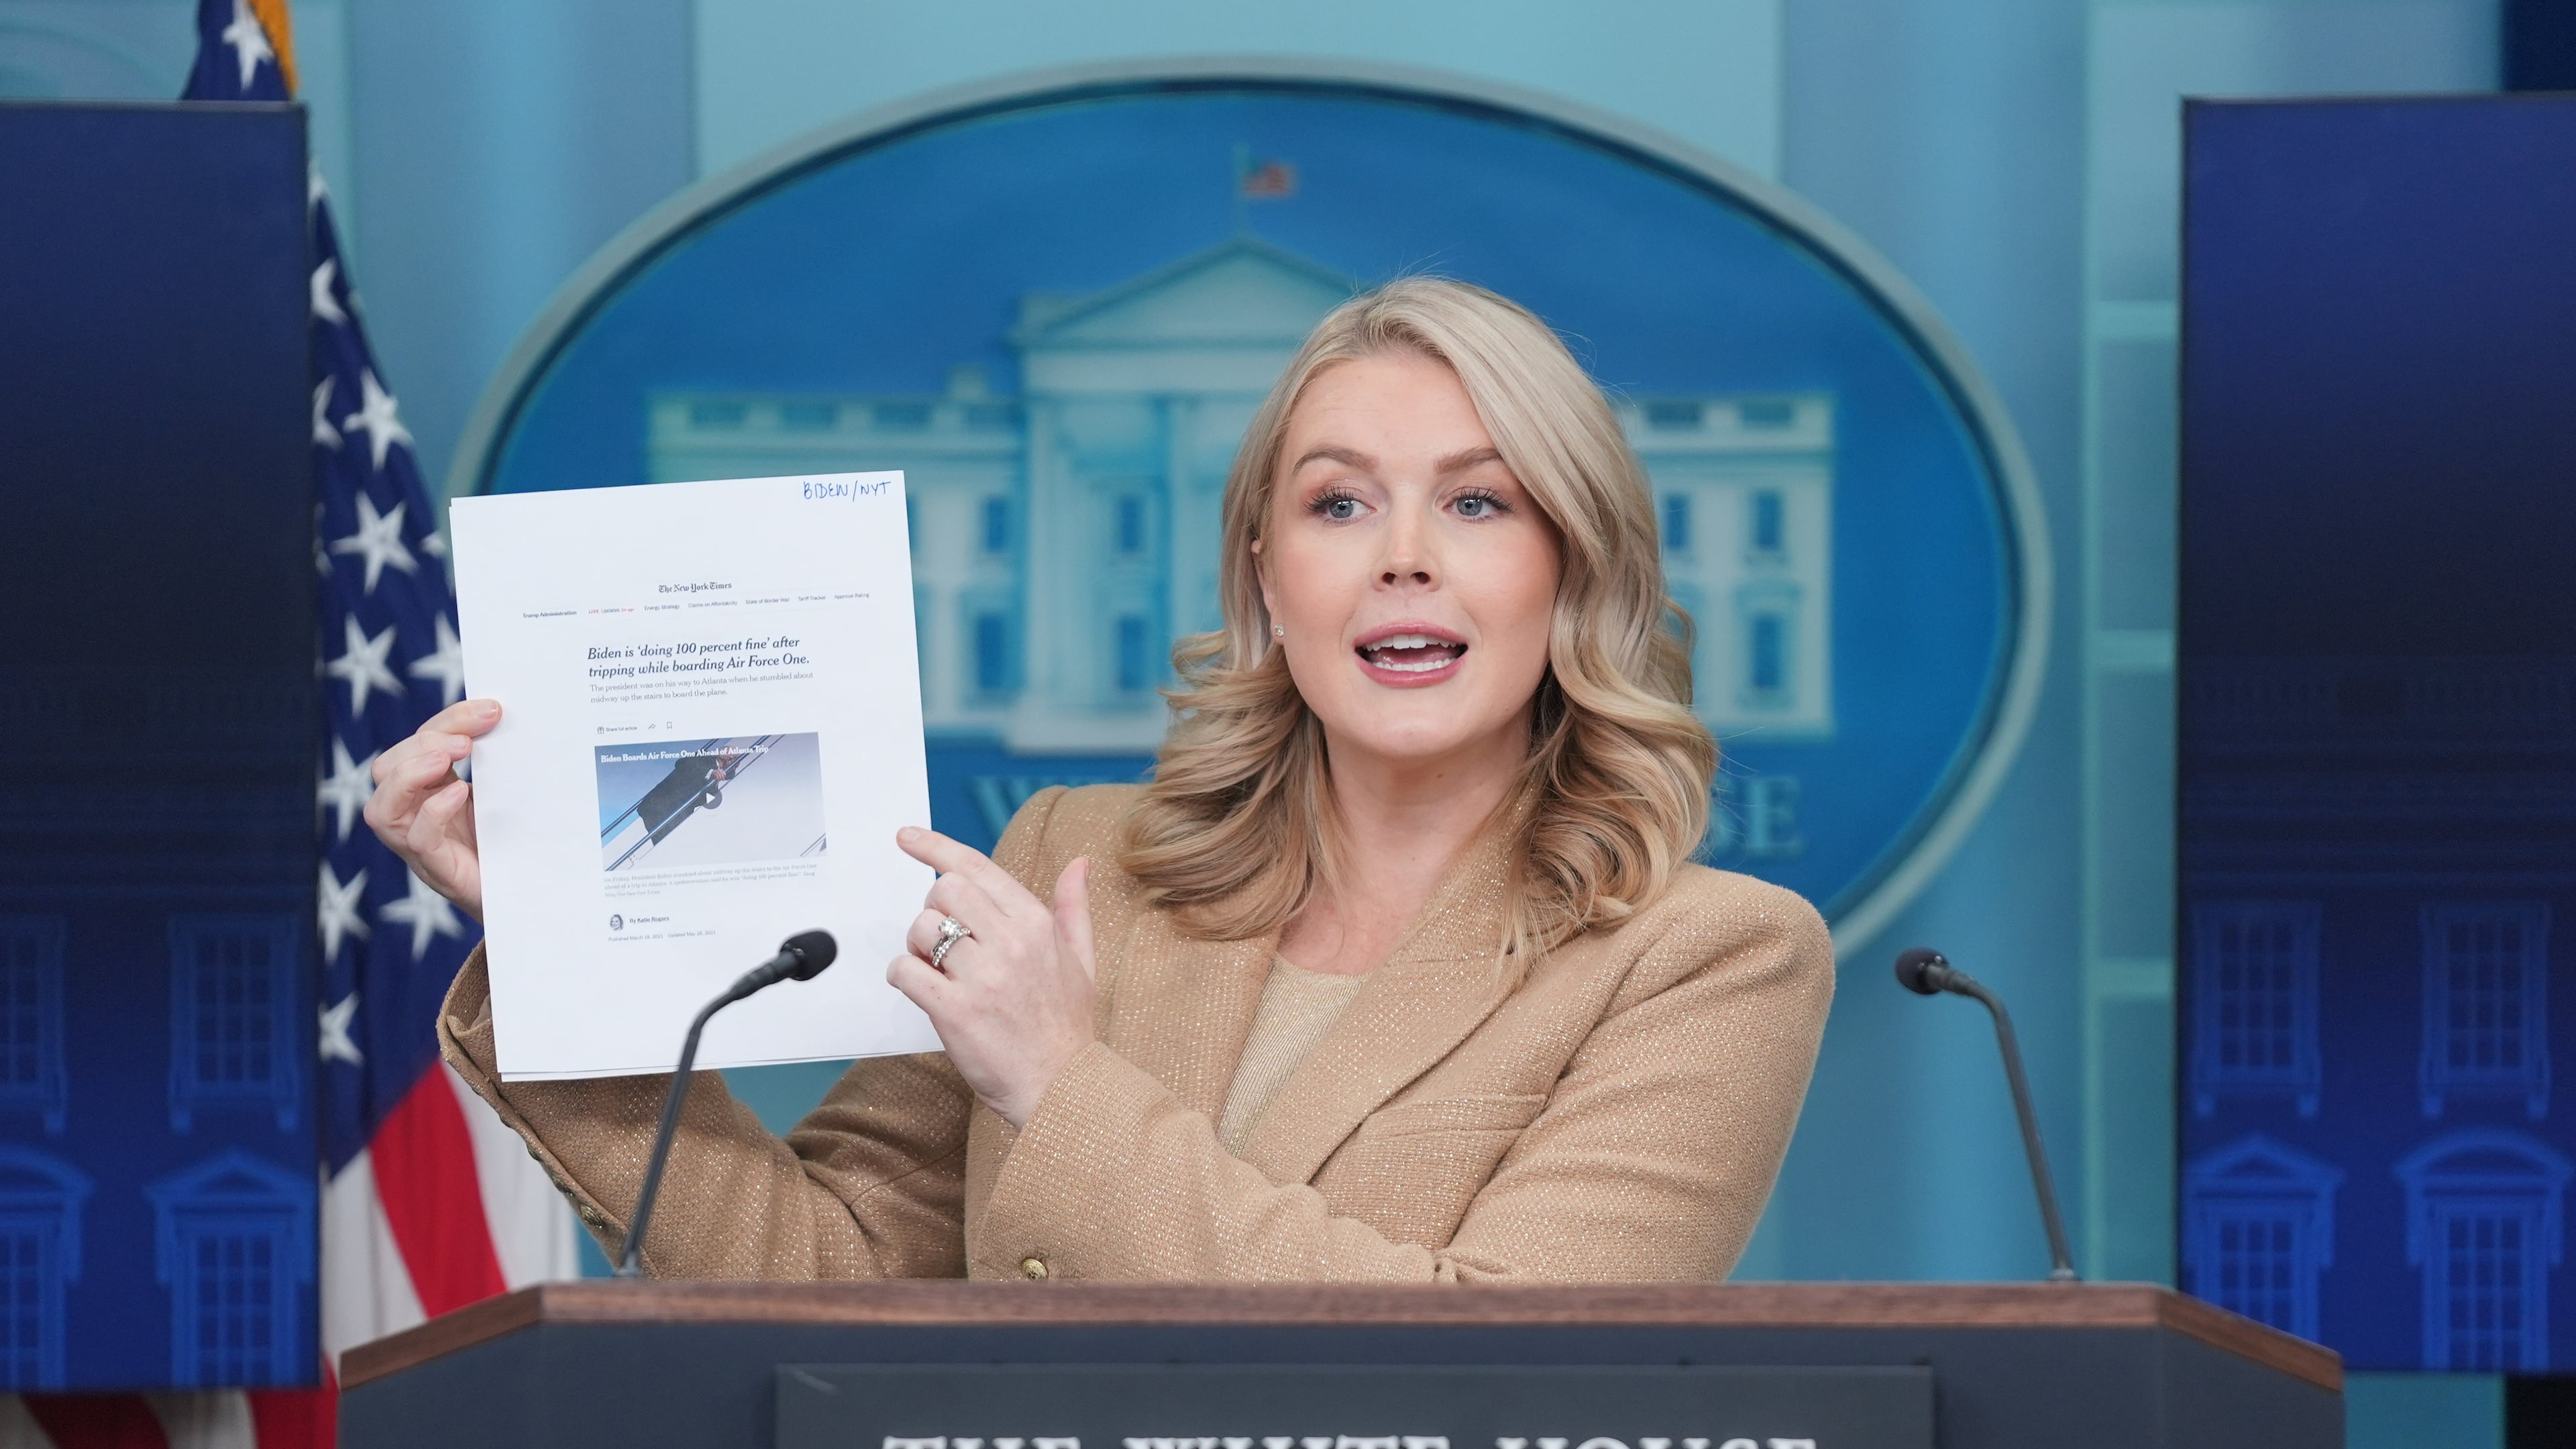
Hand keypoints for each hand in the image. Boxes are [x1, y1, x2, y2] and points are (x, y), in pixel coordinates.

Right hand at [363, 697, 497, 920]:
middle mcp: (416, 816)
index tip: (491, 709)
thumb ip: (499, 761)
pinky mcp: (439, 871)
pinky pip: (416, 841)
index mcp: (432, 790)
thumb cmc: (519, 843)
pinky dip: (432, 812)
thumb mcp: (507, 793)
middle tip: (467, 740)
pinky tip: (459, 794)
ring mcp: (421, 847)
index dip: (449, 720)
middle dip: (424, 743)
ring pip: (382, 809)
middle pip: (387, 770)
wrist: (537, 899)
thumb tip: (507, 715)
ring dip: (411, 774)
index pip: (420, 745)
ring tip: (450, 757)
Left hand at [887, 826, 1095, 1127]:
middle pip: (943, 891)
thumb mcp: (1082, 961)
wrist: (1062, 1088)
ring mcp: (982, 977)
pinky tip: (922, 990)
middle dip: (932, 910)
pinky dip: (902, 976)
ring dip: (916, 947)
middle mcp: (1010, 942)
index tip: (906, 837)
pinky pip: (905, 972)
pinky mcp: (954, 1011)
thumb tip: (1079, 864)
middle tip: (943, 940)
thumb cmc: (1067, 1027)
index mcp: (1036, 923)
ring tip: (937, 971)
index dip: (934, 846)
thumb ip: (1074, 908)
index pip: (976, 867)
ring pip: (921, 930)